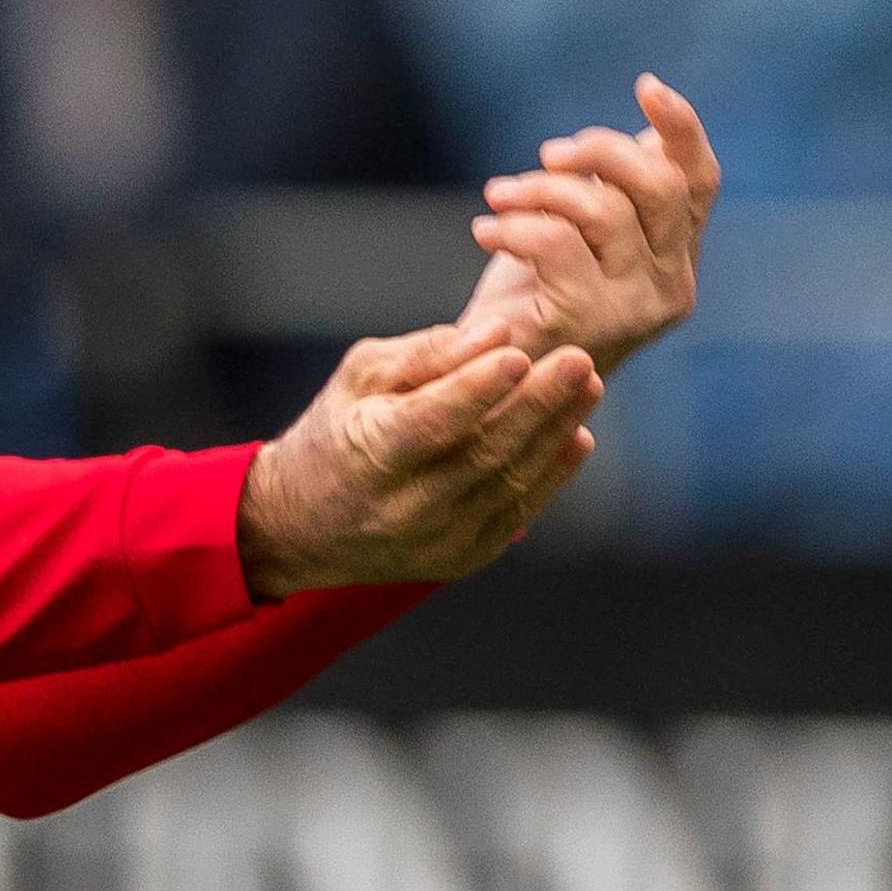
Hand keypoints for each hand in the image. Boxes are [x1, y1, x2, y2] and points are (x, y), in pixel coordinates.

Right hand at [236, 319, 602, 598]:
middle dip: (537, 405)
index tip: (518, 352)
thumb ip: (427, 354)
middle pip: (482, 454)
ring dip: (554, 432)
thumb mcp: (359, 378)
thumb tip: (497, 333)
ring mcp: (437, 541)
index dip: (476, 389)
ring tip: (588, 385)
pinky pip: (517, 510)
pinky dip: (552, 472)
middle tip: (579, 360)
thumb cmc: (337, 432)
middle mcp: (404, 509)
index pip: (430, 423)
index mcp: (368, 457)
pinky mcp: (463, 557)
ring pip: (510, 482)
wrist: (303, 527)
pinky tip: (576, 433)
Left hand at [457, 74, 720, 374]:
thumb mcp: (581, 235)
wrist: (488, 382)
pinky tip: (485, 229)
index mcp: (679, 261)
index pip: (700, 182)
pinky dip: (515, 224)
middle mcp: (673, 288)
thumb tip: (649, 136)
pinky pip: (558, 240)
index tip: (646, 86)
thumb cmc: (531, 301)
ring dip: (542, 188)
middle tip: (546, 155)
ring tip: (499, 195)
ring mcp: (636, 310)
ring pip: (605, 208)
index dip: (681, 127)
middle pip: (661, 185)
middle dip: (599, 152)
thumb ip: (620, 192)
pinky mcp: (589, 321)